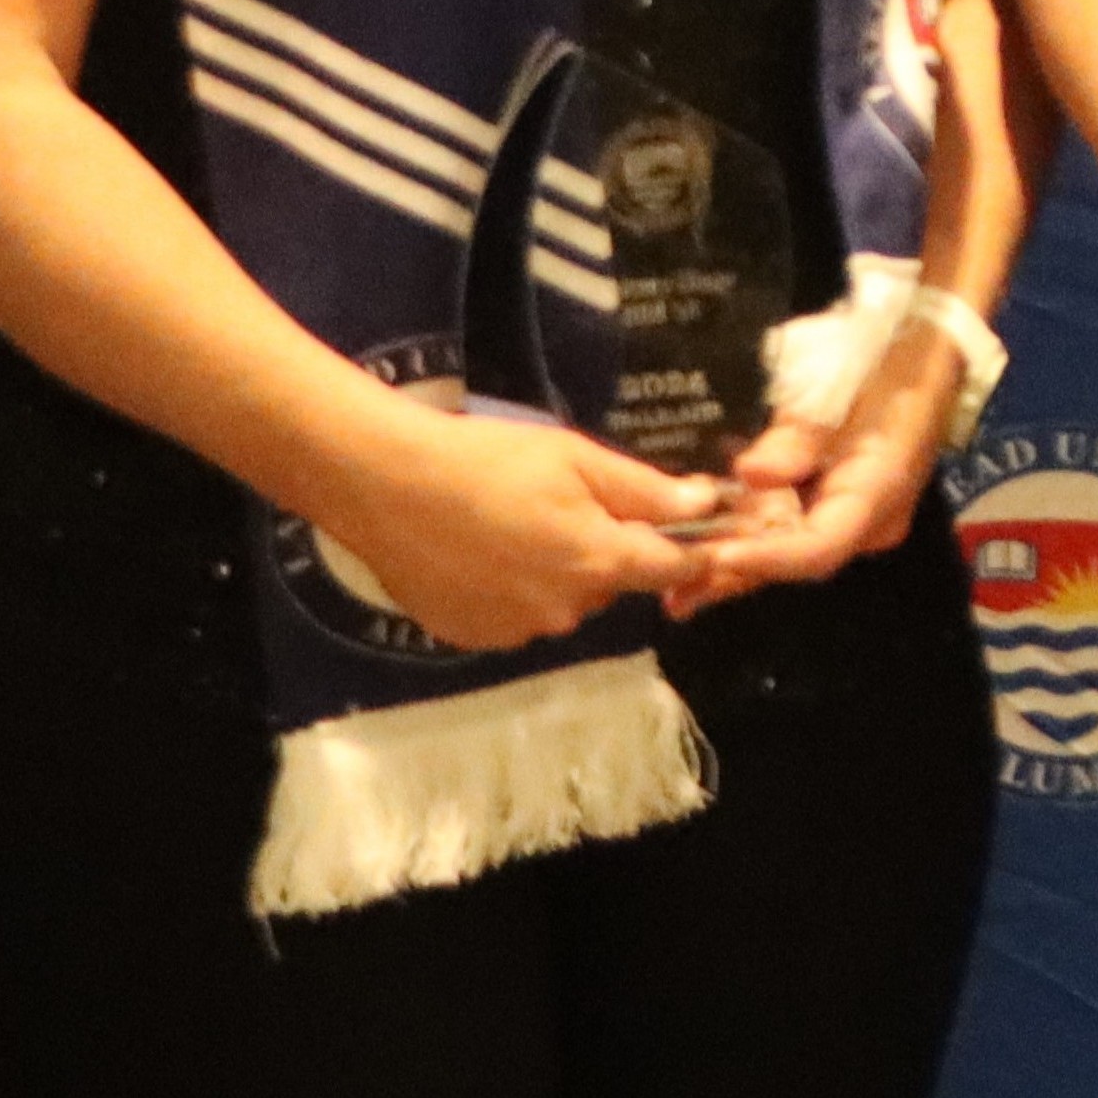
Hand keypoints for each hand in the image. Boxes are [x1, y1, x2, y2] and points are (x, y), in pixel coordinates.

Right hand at [300, 406, 718, 653]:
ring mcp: (517, 630)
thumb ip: (645, 490)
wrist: (389, 487)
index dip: (691, 552)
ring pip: (561, 602)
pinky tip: (481, 555)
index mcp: (598, 562)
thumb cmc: (490, 460)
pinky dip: (511, 592)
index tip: (702, 539)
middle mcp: (566, 610)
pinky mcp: (475, 638)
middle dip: (602, 552)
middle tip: (565, 507)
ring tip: (514, 528)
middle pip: (609, 584)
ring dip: (555, 574)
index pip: (671, 569)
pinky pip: (515, 617)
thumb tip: (708, 504)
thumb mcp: (576, 459)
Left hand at [662, 324, 972, 615]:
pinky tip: (711, 542)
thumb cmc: (884, 362)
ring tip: (680, 584)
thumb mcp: (839, 391)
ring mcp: (858, 515)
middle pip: (799, 558)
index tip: (715, 558)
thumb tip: (748, 475)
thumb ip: (795, 439)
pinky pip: (796, 527)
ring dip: (739, 561)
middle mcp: (870, 521)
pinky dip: (755, 534)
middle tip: (677, 595)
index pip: (817, 547)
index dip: (765, 560)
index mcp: (876, 494)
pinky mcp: (842, 501)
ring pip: (793, 547)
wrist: (928, 344)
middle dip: (738, 574)